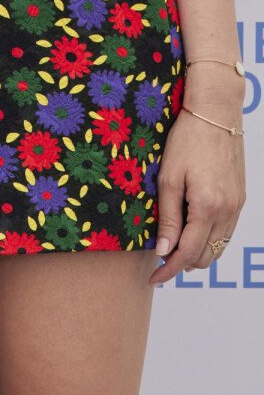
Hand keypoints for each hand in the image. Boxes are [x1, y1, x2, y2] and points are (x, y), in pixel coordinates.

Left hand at [152, 95, 246, 285]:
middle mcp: (227, 212)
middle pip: (205, 256)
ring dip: (197, 252)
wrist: (216, 115)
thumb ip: (168, 217)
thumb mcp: (168, 178)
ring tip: (173, 243)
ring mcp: (237, 207)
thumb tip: (164, 251)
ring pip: (218, 247)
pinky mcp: (240, 200)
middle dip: (182, 263)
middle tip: (159, 256)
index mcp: (207, 207)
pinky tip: (192, 228)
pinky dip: (209, 238)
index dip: (169, 270)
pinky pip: (226, 232)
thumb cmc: (187, 141)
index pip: (187, 253)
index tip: (154, 279)